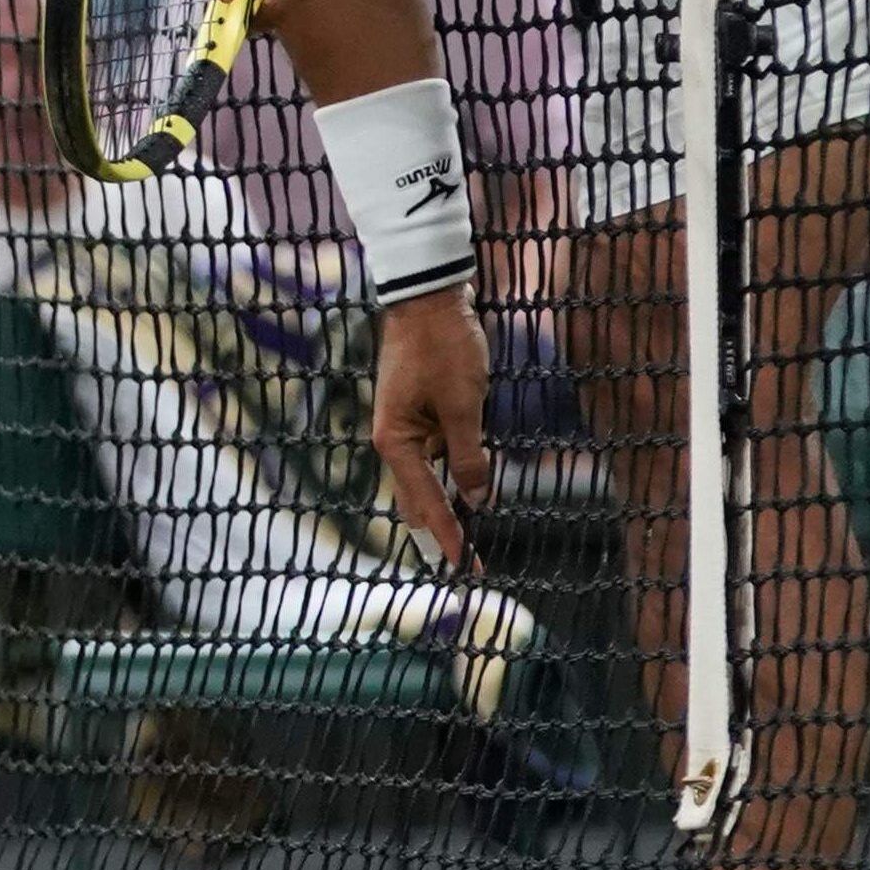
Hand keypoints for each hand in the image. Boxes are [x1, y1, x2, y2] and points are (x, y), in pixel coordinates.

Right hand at [368, 284, 494, 567]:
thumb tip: (476, 500)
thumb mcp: (464, 406)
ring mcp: (403, 427)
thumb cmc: (443, 349)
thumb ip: (469, 457)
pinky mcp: (416, 413)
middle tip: (469, 564)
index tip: (465, 570)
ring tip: (473, 532)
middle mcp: (393, 440)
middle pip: (416, 499)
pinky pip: (435, 454)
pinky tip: (473, 481)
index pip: (425, 503)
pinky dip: (453, 472)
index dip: (449, 538)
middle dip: (442, 530)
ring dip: (449, 501)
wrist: (428, 298)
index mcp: (396, 442)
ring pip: (427, 478)